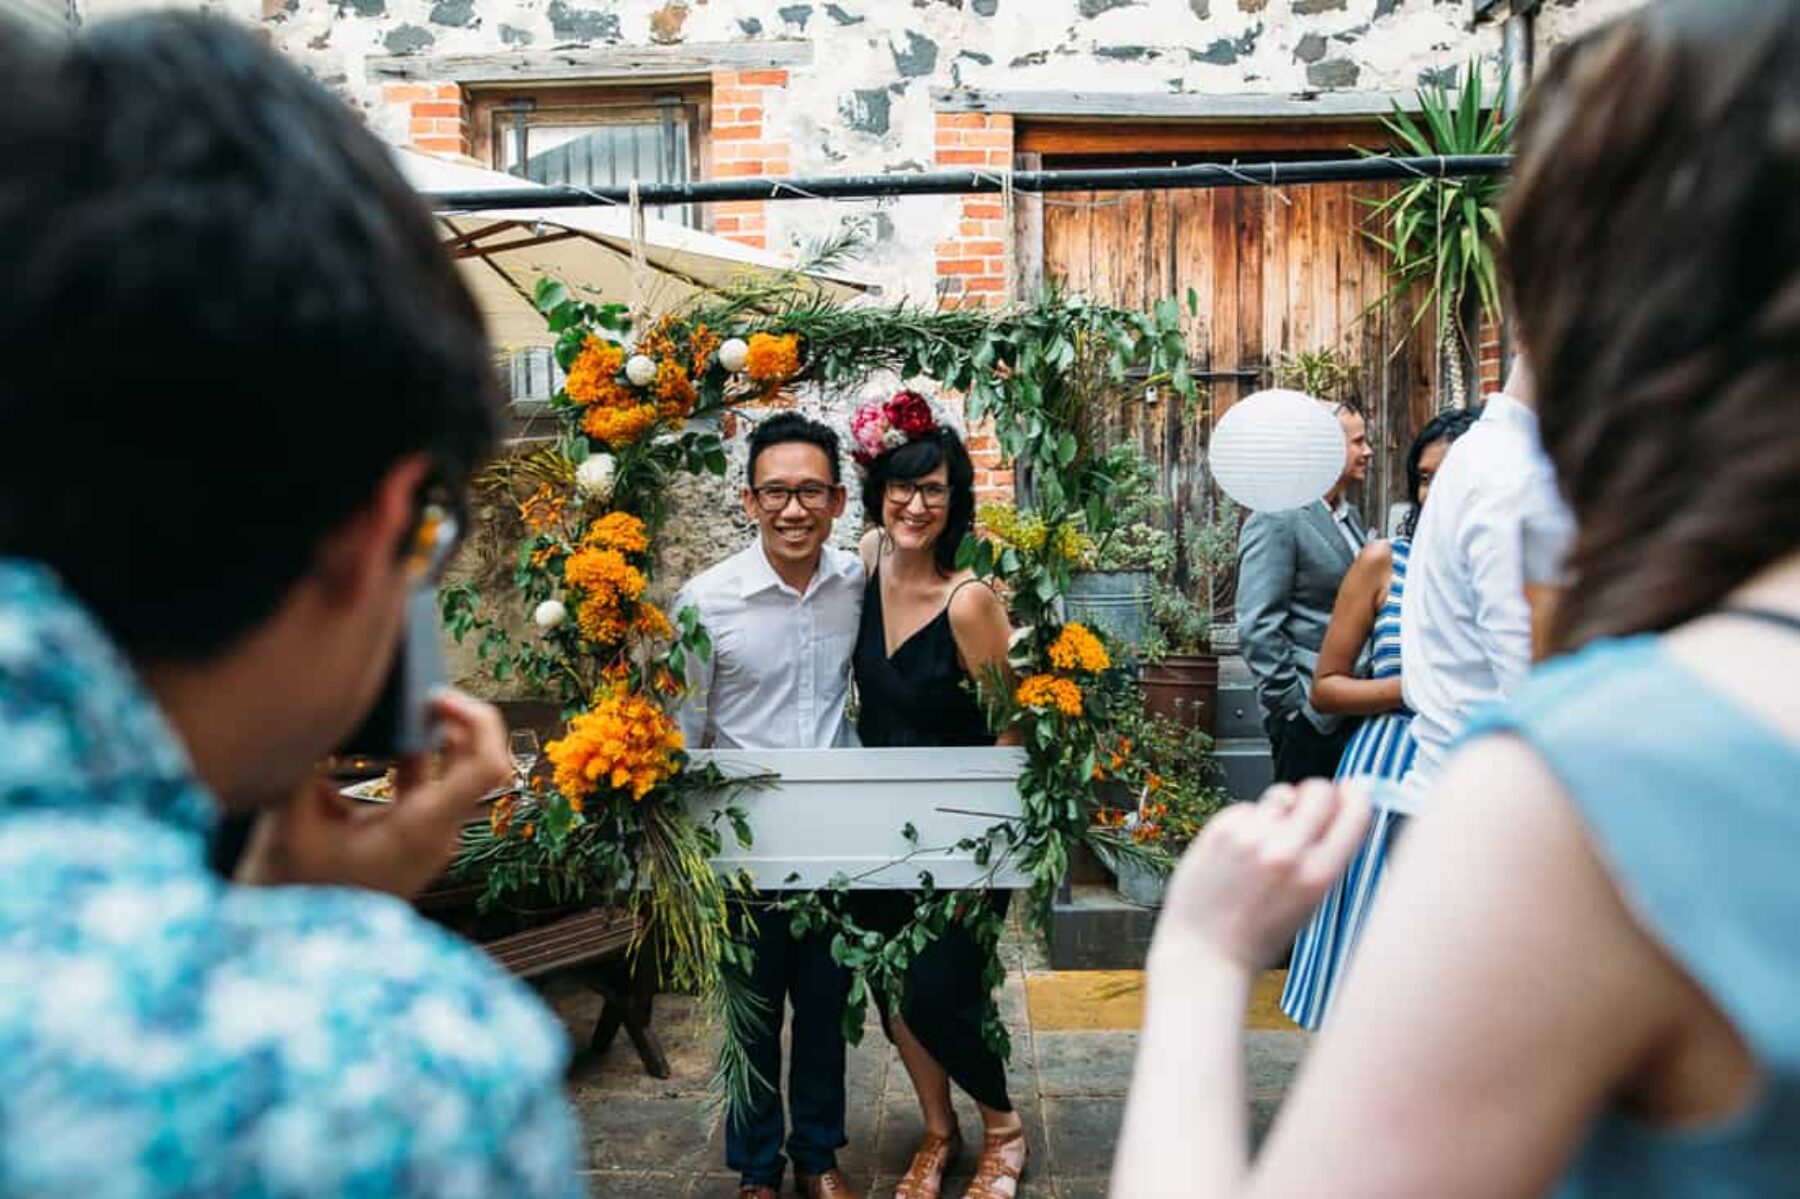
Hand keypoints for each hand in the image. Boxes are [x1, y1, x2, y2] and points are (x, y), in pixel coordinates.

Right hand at [235, 690, 512, 898]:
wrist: (295, 946)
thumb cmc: (290, 889)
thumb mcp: (288, 820)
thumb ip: (301, 763)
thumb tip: (307, 707)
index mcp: (422, 829)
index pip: (487, 766)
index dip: (477, 720)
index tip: (435, 696)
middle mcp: (438, 834)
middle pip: (477, 763)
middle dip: (455, 719)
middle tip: (419, 692)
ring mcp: (430, 839)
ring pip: (453, 773)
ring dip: (433, 735)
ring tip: (400, 705)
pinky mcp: (414, 839)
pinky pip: (428, 787)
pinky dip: (413, 757)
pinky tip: (379, 738)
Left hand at [1152, 779, 1371, 972]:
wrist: (1205, 953)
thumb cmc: (1258, 934)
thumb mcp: (1311, 903)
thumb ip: (1328, 855)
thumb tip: (1345, 801)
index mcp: (1319, 876)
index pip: (1355, 812)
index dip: (1356, 795)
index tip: (1353, 790)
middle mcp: (1287, 853)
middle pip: (1319, 790)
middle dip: (1318, 795)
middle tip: (1306, 813)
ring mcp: (1251, 839)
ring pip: (1280, 795)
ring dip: (1278, 812)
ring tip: (1263, 846)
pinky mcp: (1220, 831)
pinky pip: (1246, 807)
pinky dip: (1246, 822)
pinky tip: (1237, 852)